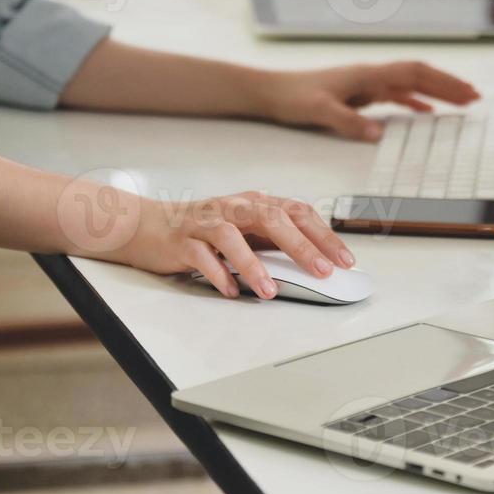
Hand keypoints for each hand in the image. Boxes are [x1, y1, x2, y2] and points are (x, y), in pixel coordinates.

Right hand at [117, 191, 357, 299]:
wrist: (148, 226)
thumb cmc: (204, 229)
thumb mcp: (245, 228)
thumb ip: (274, 238)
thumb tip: (316, 258)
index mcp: (254, 202)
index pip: (296, 211)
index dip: (323, 234)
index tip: (345, 259)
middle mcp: (232, 207)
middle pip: (271, 218)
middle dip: (300, 245)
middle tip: (322, 271)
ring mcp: (205, 223)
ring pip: (232, 237)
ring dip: (253, 265)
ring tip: (270, 291)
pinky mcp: (182, 242)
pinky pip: (201, 257)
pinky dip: (217, 274)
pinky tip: (230, 291)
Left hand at [257, 60, 480, 141]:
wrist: (271, 91)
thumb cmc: (292, 97)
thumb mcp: (318, 111)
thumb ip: (347, 120)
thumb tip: (377, 132)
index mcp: (367, 75)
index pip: (414, 73)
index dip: (443, 82)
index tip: (467, 92)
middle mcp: (371, 76)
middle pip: (419, 75)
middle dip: (448, 85)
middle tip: (476, 98)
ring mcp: (366, 84)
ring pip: (410, 84)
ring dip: (436, 92)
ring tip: (462, 103)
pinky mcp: (359, 94)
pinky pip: (395, 95)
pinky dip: (415, 101)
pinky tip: (425, 113)